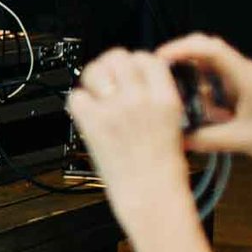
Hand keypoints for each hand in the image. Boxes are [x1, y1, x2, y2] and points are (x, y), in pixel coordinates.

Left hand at [67, 50, 195, 222]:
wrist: (151, 194)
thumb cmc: (164, 168)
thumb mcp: (175, 123)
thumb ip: (158, 97)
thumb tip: (139, 80)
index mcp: (166, 98)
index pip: (148, 58)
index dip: (137, 61)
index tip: (132, 70)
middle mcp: (140, 99)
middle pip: (118, 57)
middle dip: (112, 65)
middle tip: (109, 79)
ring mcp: (114, 109)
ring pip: (95, 70)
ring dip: (93, 78)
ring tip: (96, 92)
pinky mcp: (92, 123)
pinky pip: (76, 97)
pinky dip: (79, 102)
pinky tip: (87, 112)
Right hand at [158, 33, 251, 178]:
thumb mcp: (238, 141)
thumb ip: (203, 139)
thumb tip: (174, 138)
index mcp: (247, 78)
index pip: (211, 49)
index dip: (182, 48)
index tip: (160, 58)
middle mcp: (244, 72)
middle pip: (207, 48)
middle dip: (182, 57)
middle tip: (161, 74)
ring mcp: (243, 78)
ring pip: (208, 65)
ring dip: (195, 82)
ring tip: (201, 108)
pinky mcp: (240, 87)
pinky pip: (214, 81)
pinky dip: (204, 93)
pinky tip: (212, 115)